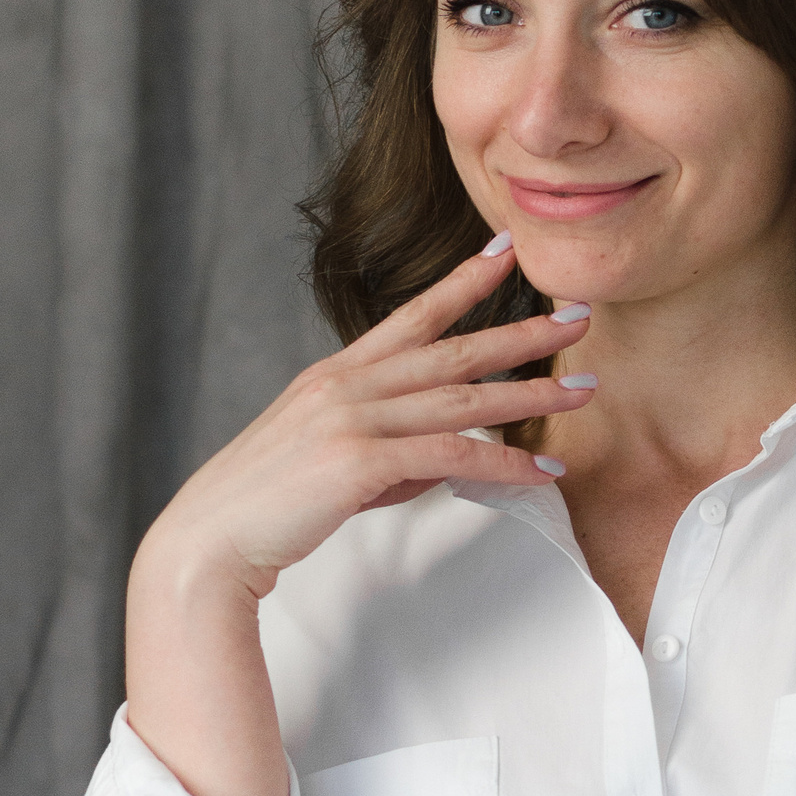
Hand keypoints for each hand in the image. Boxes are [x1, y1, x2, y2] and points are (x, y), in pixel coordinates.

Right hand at [133, 237, 591, 605]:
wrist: (211, 542)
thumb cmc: (266, 506)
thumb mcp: (329, 461)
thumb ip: (389, 450)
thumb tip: (446, 459)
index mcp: (336, 376)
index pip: (411, 317)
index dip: (461, 283)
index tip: (504, 253)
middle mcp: (346, 386)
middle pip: (451, 350)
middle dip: (520, 332)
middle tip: (577, 316)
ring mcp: (351, 420)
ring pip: (460, 398)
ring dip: (530, 394)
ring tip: (584, 390)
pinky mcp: (359, 462)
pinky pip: (450, 457)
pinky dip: (503, 463)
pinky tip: (541, 470)